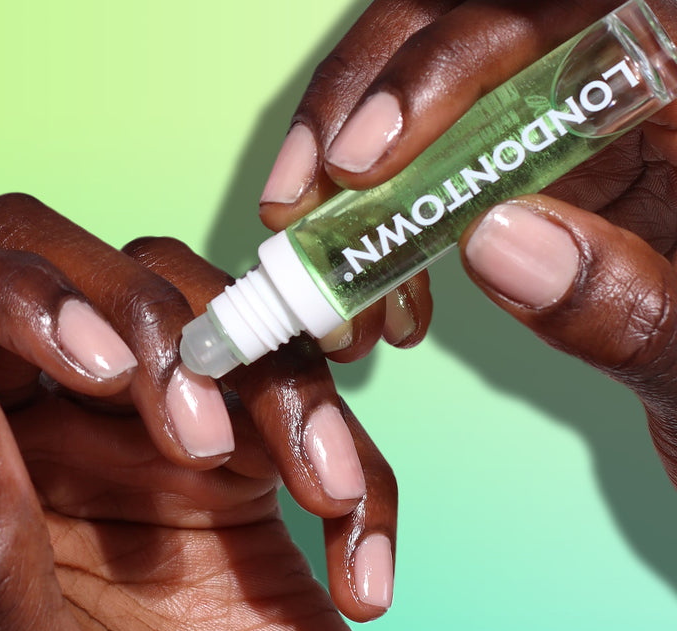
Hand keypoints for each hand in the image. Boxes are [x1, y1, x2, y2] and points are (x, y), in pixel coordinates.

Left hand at [0, 195, 400, 630]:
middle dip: (163, 330)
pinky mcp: (249, 475)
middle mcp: (54, 451)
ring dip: (284, 396)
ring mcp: (156, 454)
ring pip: (216, 325)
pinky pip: (306, 411)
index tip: (100, 361)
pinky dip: (354, 474)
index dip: (5, 294)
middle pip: (94, 282)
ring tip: (323, 493)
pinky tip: (359, 578)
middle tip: (208, 442)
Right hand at [257, 0, 676, 361]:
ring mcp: (577, 129)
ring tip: (323, 268)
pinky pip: (442, 167)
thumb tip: (492, 241)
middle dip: (367, 110)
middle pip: (475, 31)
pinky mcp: (540, 173)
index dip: (444, 65)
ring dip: (358, 178)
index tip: (363, 156)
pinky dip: (388, 227)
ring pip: (441, 96)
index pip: (564, 25)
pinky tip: (380, 295)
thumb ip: (624, 304)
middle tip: (299, 200)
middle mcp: (630, 92)